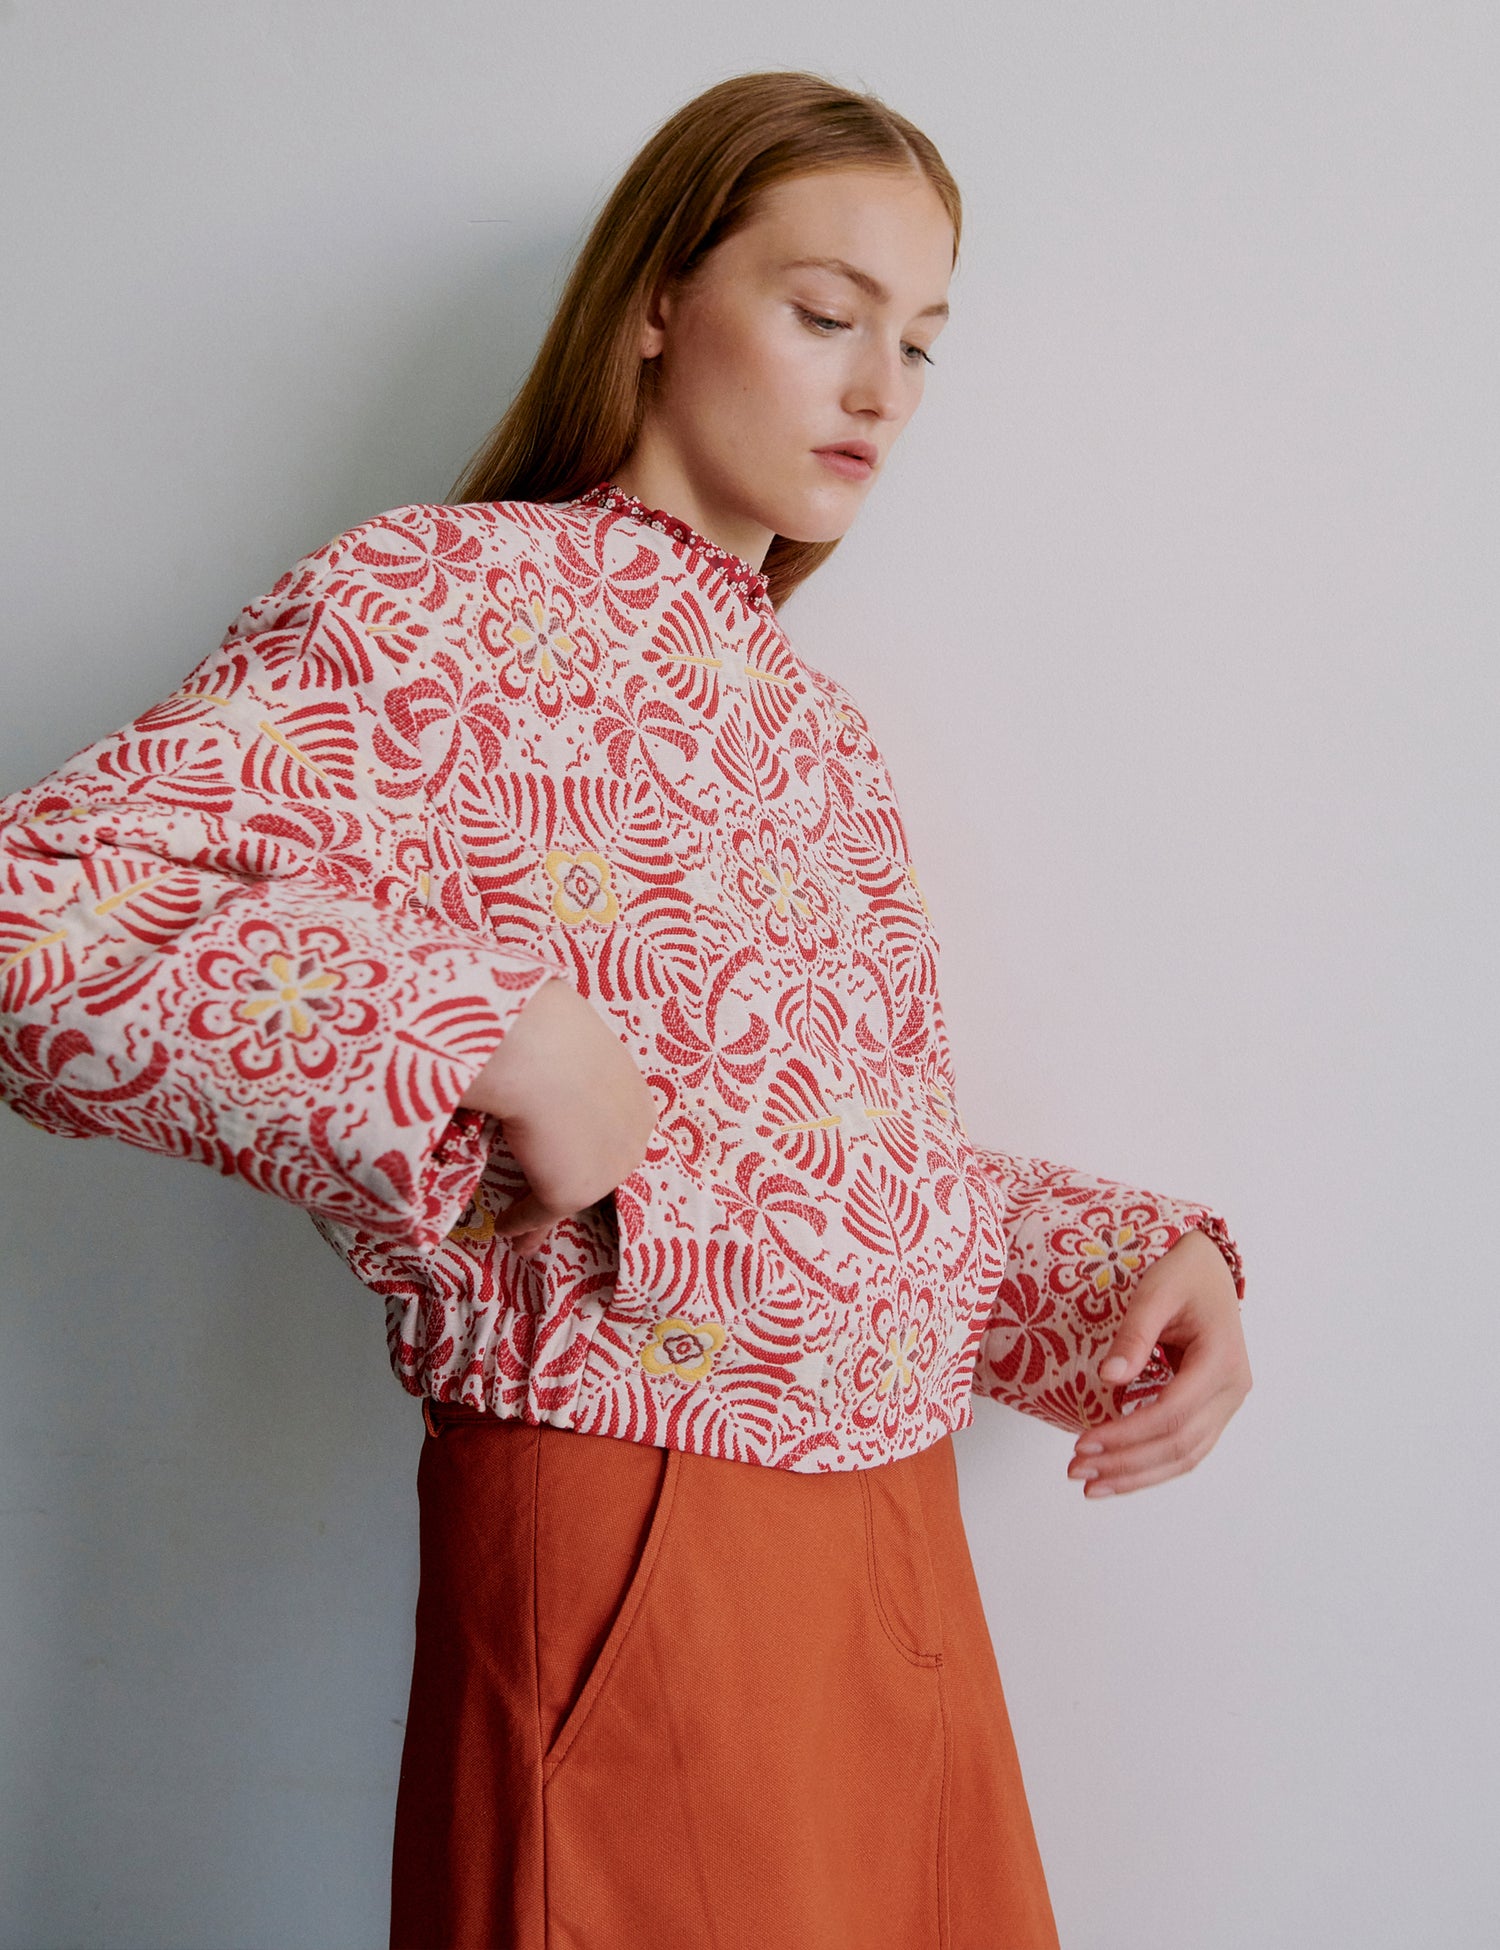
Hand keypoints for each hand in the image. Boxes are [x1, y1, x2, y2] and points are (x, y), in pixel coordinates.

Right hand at [459, 978, 656, 1254]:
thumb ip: (562, 1054)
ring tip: (528, 1234)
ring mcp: (606, 1170)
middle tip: (552, 1191)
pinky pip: (541, 1213)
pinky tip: (504, 1229)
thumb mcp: (565, 1039)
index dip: (589, 1141)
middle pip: (598, 1163)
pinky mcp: (570, 1193)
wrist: (539, 1052)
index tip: (572, 1153)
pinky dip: (522, 1224)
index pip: (611, 1126)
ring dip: (545, 1212)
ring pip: (569, 1190)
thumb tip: (542, 1025)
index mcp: (636, 1097)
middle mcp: (631, 1137)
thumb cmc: (547, 1032)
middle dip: (577, 1179)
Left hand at [1066, 1228, 1250, 1498]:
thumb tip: (1108, 1378)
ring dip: (1138, 1475)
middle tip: (1076, 1470)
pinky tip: (1118, 1475)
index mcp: (1222, 1360)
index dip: (1127, 1433)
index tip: (1083, 1443)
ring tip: (1091, 1485)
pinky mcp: (1214, 1409)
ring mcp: (1227, 1403)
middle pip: (1179, 1444)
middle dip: (1125, 1462)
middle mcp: (1232, 1390)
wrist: (1211, 1269)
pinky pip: (1186, 1448)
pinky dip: (1152, 1467)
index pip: (1172, 1412)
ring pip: (1186, 1456)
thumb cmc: (1184, 1274)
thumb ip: (1134, 1334)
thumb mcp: (1155, 1292)